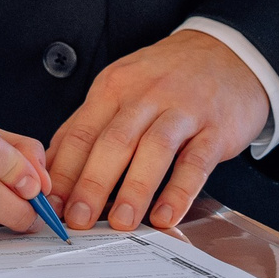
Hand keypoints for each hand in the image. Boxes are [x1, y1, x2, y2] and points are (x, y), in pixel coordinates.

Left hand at [47, 28, 268, 232]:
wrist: (226, 53)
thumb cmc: (167, 77)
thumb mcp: (121, 86)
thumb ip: (89, 123)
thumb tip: (53, 163)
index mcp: (113, 88)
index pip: (81, 132)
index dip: (64, 171)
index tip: (52, 203)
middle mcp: (145, 96)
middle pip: (112, 142)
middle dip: (91, 184)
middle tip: (78, 219)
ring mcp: (182, 111)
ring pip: (152, 150)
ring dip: (134, 189)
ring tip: (120, 223)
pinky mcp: (215, 128)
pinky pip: (196, 162)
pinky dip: (180, 191)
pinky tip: (166, 215)